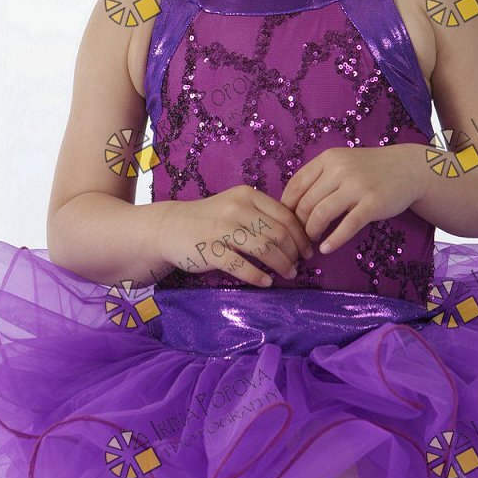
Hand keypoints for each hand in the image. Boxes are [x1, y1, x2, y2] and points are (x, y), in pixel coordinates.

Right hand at [158, 185, 314, 287]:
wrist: (169, 227)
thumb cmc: (210, 219)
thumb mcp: (236, 206)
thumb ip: (262, 214)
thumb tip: (297, 235)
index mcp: (247, 195)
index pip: (285, 215)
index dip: (301, 236)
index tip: (308, 251)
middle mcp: (236, 208)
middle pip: (278, 233)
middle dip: (294, 253)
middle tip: (298, 266)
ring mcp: (221, 229)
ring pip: (264, 249)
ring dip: (281, 265)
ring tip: (288, 275)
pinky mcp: (209, 250)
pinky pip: (241, 266)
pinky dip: (258, 276)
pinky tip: (266, 282)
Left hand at [279, 145, 427, 255]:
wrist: (407, 169)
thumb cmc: (369, 169)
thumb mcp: (341, 163)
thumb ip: (319, 177)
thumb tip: (290, 203)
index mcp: (328, 159)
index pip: (296, 184)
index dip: (287, 206)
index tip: (286, 220)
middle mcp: (339, 170)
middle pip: (306, 202)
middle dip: (299, 224)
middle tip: (300, 235)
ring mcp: (357, 186)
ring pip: (321, 214)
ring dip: (312, 232)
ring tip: (312, 240)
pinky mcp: (372, 204)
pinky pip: (347, 226)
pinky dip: (333, 240)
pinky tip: (326, 248)